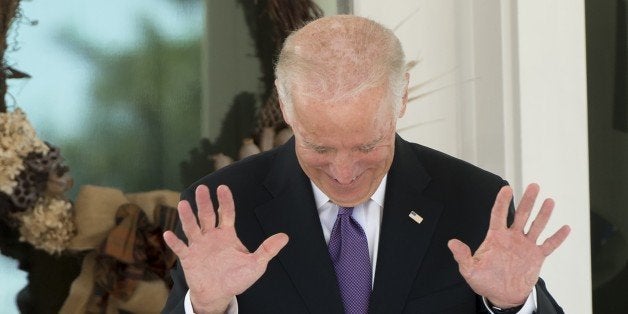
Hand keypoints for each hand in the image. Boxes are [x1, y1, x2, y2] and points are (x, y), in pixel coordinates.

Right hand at [163, 185, 288, 313]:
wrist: (219, 294)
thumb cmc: (237, 278)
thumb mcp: (256, 264)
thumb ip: (267, 250)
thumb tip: (284, 237)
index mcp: (227, 234)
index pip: (226, 213)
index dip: (225, 201)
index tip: (223, 188)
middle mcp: (211, 236)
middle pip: (207, 216)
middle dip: (205, 202)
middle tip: (202, 188)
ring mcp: (199, 246)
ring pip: (192, 228)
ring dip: (187, 217)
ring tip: (183, 204)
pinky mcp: (189, 258)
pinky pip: (181, 248)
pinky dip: (175, 242)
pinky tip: (168, 234)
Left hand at [447, 183, 569, 308]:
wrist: (502, 295)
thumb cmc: (484, 281)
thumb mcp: (470, 269)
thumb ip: (462, 256)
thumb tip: (451, 243)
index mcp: (496, 237)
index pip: (499, 214)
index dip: (502, 201)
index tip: (506, 188)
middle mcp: (512, 237)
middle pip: (521, 214)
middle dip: (528, 200)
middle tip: (534, 185)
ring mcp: (525, 246)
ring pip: (536, 226)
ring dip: (543, 214)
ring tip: (549, 201)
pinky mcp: (536, 257)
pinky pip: (548, 245)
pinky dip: (557, 238)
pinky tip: (565, 228)